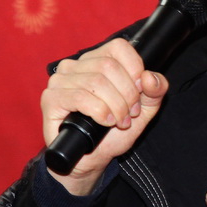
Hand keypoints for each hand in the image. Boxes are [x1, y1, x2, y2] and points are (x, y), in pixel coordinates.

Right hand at [41, 38, 168, 194]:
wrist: (91, 159)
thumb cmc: (113, 132)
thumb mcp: (143, 110)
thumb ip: (155, 91)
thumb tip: (149, 77)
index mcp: (97, 60)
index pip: (118, 47)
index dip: (134, 69)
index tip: (139, 93)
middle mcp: (76, 65)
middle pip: (109, 66)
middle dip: (127, 94)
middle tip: (130, 114)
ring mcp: (60, 80)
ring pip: (96, 82)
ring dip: (115, 106)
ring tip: (119, 121)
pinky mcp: (51, 98)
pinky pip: (80, 97)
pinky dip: (99, 112)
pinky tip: (105, 122)